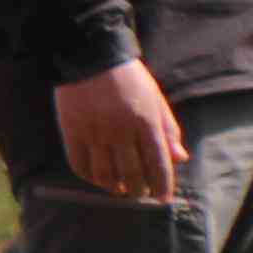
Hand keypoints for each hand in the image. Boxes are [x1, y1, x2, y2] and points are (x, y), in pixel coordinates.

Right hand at [55, 60, 186, 200]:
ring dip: (114, 187)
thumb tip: (180, 159)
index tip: (162, 198)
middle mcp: (121, 130)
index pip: (157, 164)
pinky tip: (97, 178)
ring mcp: (94, 132)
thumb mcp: (155, 100)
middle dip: (139, 190)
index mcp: (146, 122)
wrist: (90, 55)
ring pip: (105, 174)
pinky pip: (80, 163)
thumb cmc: (128, 78)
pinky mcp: (72, 130)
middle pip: (132, 174)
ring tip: (119, 190)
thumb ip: (168, 130)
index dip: (162, 185)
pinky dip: (89, 177)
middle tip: (140, 194)